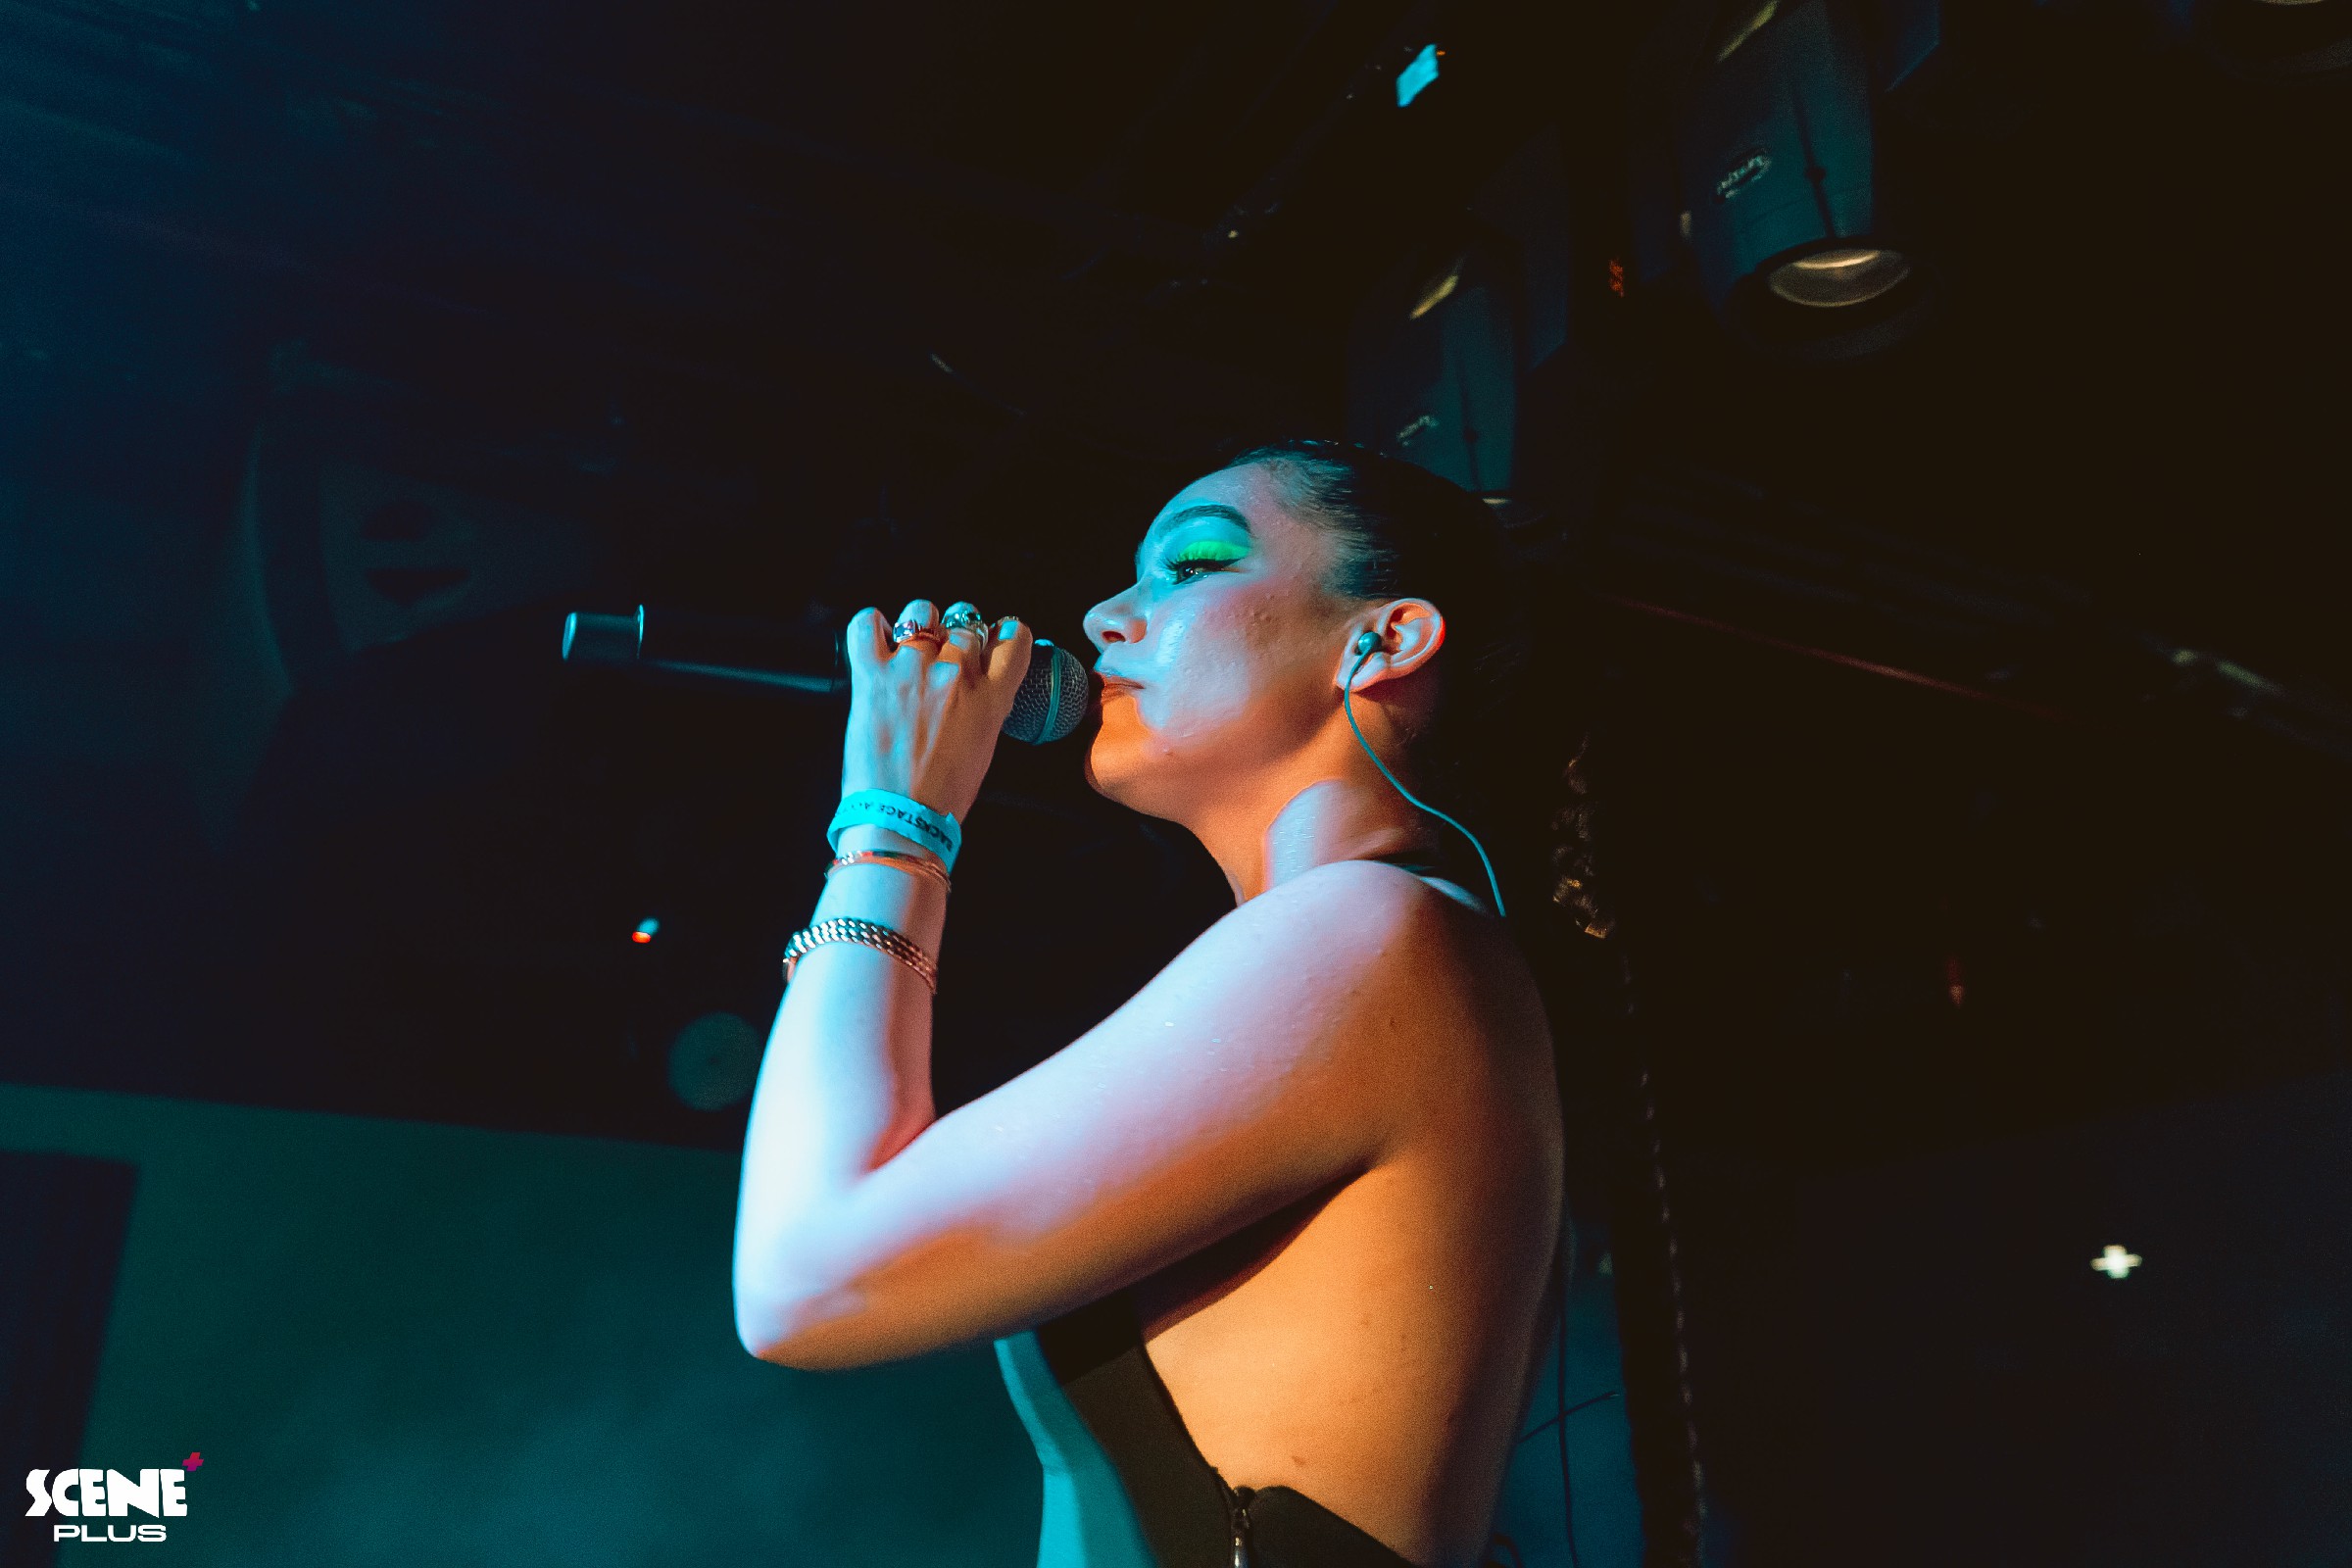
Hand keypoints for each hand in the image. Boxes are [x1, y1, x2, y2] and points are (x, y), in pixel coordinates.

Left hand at [842, 599, 1033, 821]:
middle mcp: (956, 675)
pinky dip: (870, 625)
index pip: (1013, 638)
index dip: (1003, 634)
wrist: (901, 818)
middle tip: (943, 659)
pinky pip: (866, 624)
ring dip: (919, 625)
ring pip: (922, 613)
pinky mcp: (873, 674)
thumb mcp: (984, 749)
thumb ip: (986, 709)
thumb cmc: (941, 797)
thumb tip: (978, 687)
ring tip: (909, 645)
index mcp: (991, 698)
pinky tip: (875, 638)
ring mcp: (913, 669)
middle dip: (956, 638)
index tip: (994, 639)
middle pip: (965, 626)